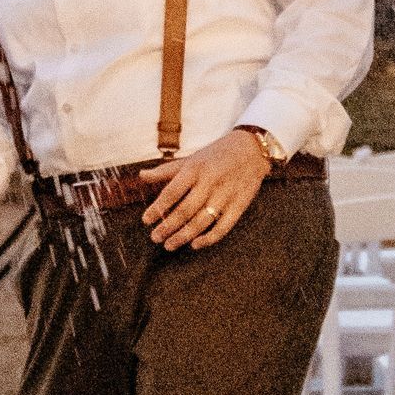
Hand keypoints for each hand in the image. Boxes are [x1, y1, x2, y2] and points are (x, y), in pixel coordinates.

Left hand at [140, 129, 270, 249]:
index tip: (146, 221)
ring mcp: (226, 194)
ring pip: (201, 221)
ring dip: (183, 236)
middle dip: (167, 227)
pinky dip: (208, 238)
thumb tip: (141, 176)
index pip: (172, 192)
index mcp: (195, 168)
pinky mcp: (239, 205)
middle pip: (185, 210)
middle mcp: (210, 182)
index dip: (157, 208)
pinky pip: (223, 227)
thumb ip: (166, 170)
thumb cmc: (216, 155)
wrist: (252, 149)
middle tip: (155, 238)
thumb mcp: (191, 159)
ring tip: (169, 245)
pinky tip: (195, 244)